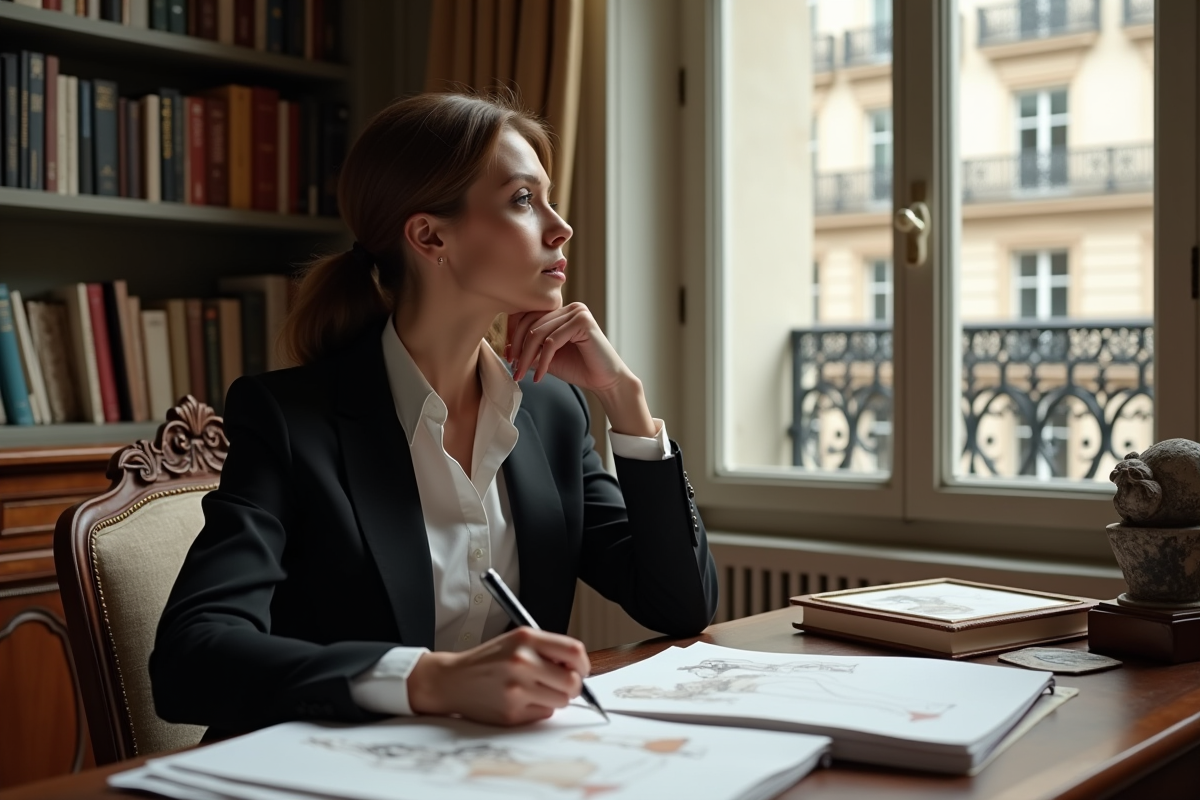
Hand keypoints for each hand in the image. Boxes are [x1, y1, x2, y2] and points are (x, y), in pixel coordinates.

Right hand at [406, 627, 588, 725]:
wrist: (452, 680)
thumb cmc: (488, 660)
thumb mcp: (516, 641)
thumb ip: (547, 649)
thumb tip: (579, 667)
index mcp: (526, 639)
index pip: (574, 651)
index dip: (583, 664)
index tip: (581, 669)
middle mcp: (522, 662)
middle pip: (572, 681)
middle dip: (573, 686)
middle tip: (562, 684)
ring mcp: (517, 689)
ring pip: (561, 701)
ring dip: (555, 698)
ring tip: (537, 690)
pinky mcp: (512, 712)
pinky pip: (544, 714)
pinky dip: (539, 709)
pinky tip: (522, 700)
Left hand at [506, 304, 656, 436]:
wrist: (606, 381)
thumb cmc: (580, 368)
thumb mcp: (548, 358)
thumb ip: (530, 351)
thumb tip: (505, 349)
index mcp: (562, 311)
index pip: (529, 316)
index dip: (515, 337)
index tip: (509, 358)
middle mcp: (570, 307)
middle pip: (532, 324)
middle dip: (519, 349)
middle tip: (514, 370)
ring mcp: (577, 312)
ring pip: (539, 333)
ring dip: (528, 357)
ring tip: (522, 375)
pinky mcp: (583, 322)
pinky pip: (552, 341)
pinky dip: (543, 360)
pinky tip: (540, 376)